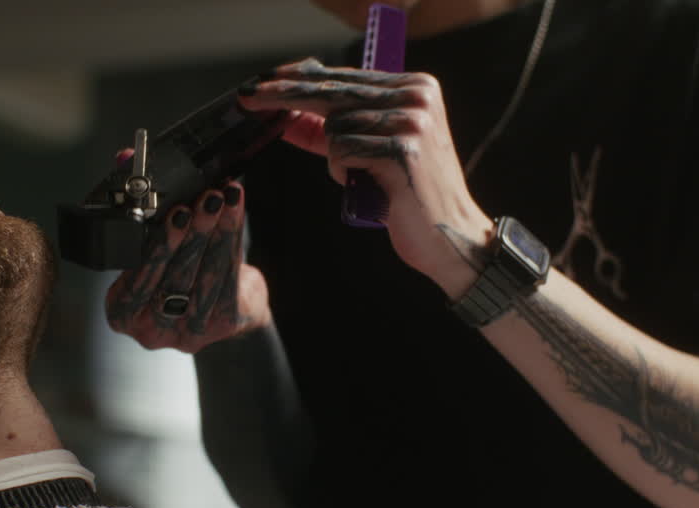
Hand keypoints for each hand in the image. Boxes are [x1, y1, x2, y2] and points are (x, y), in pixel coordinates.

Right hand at [105, 179, 270, 353]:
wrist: (219, 307)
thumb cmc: (176, 271)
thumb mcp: (151, 242)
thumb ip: (136, 202)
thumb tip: (125, 159)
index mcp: (122, 312)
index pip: (134, 281)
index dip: (155, 245)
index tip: (171, 212)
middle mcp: (151, 329)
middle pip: (172, 277)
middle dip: (189, 235)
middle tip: (201, 202)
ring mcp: (188, 331)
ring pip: (203, 276)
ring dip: (214, 232)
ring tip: (220, 198)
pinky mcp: (222, 322)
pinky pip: (227, 275)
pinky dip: (231, 236)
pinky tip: (234, 209)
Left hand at [239, 58, 491, 298]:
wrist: (450, 237)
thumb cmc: (407, 196)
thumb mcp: (370, 153)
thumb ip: (334, 130)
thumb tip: (286, 115)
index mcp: (416, 87)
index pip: (345, 78)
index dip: (300, 81)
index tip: (263, 84)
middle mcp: (417, 95)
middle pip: (334, 92)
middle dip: (286, 96)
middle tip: (248, 97)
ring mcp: (412, 120)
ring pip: (335, 128)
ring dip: (337, 160)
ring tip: (368, 180)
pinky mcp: (402, 149)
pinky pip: (342, 151)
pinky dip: (344, 172)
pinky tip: (369, 187)